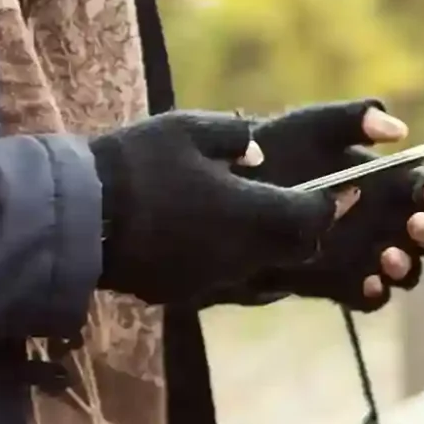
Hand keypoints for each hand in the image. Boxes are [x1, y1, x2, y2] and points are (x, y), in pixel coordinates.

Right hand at [89, 111, 337, 306]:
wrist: (79, 218)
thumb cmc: (137, 165)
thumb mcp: (189, 129)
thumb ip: (236, 137)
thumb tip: (259, 154)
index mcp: (251, 214)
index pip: (315, 216)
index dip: (334, 201)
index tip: (344, 185)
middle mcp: (242, 256)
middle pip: (298, 250)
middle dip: (306, 226)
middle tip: (305, 200)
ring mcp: (213, 280)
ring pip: (265, 270)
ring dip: (270, 245)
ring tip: (256, 215)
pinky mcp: (185, 294)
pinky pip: (229, 281)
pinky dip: (235, 261)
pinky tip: (215, 237)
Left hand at [228, 99, 423, 308]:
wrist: (228, 193)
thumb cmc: (276, 149)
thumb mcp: (309, 127)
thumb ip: (352, 119)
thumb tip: (399, 130)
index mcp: (388, 180)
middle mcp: (386, 220)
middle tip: (418, 224)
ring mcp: (366, 254)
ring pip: (405, 268)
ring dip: (406, 265)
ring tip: (389, 256)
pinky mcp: (341, 282)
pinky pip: (368, 296)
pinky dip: (373, 293)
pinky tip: (367, 283)